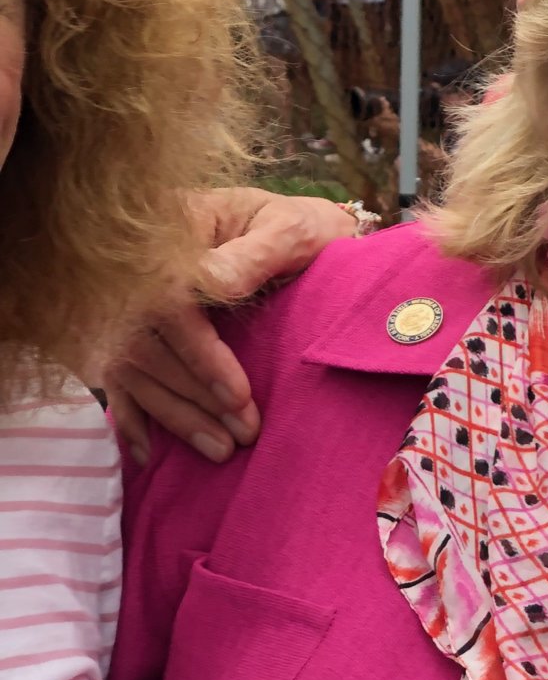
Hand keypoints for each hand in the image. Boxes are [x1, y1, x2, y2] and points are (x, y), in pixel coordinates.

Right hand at [103, 187, 359, 466]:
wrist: (295, 227)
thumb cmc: (297, 228)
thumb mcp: (288, 228)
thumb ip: (256, 252)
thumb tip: (216, 284)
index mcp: (176, 239)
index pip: (171, 306)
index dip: (200, 357)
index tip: (240, 396)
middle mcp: (141, 274)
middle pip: (150, 347)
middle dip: (197, 399)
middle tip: (243, 435)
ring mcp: (131, 306)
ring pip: (135, 371)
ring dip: (175, 417)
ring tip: (221, 450)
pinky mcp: (131, 333)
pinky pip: (118, 380)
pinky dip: (131, 419)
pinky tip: (148, 453)